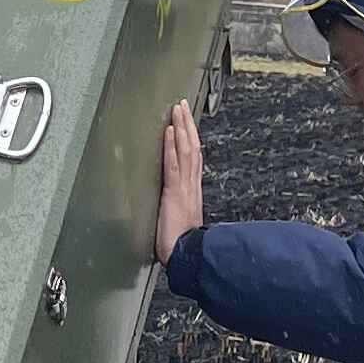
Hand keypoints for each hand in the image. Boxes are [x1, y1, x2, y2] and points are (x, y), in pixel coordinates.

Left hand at [156, 99, 205, 262]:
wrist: (188, 257)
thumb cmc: (182, 245)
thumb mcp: (180, 222)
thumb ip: (179, 210)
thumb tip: (175, 208)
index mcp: (192, 192)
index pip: (193, 159)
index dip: (191, 139)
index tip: (187, 123)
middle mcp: (191, 186)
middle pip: (193, 148)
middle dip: (188, 125)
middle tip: (183, 105)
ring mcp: (185, 187)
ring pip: (186, 151)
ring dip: (182, 128)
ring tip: (178, 109)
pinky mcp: (175, 192)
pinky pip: (174, 164)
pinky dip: (172, 146)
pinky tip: (170, 131)